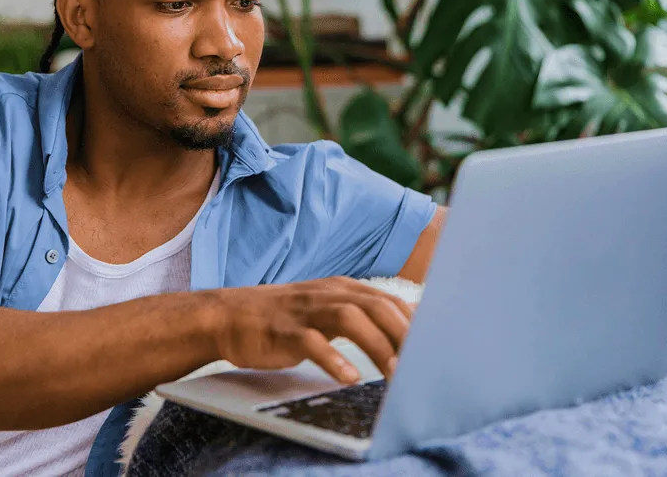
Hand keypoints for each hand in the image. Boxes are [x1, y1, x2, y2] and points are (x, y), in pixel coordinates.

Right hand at [210, 276, 411, 383]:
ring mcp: (305, 310)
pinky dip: (333, 358)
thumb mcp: (327, 310)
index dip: (416, 324)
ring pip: (350, 319)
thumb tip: (406, 328)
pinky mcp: (284, 330)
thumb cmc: (285, 319)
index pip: (390, 301)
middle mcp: (328, 294)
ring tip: (395, 374)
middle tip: (424, 365)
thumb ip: (362, 316)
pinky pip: (312, 342)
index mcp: (343, 289)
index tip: (436, 350)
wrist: (230, 316)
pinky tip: (348, 377)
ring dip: (377, 346)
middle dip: (404, 335)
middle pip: (376, 306)